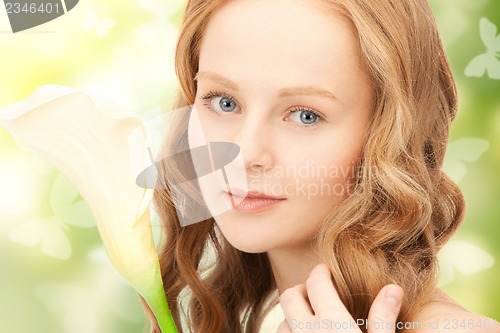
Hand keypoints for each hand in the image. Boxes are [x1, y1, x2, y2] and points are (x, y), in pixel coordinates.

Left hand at [278, 263, 403, 332]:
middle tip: (318, 293)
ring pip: (282, 322)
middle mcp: (306, 332)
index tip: (328, 272)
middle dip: (302, 290)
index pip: (316, 282)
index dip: (321, 272)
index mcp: (331, 322)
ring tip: (313, 319)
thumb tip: (393, 288)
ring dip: (293, 316)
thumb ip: (383, 317)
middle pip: (289, 296)